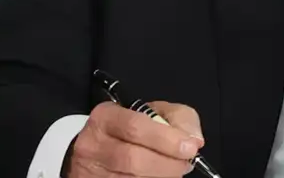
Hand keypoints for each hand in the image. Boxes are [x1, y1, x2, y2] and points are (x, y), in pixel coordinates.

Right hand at [66, 101, 203, 176]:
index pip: (135, 127)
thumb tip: (193, 140)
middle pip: (133, 159)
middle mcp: (93, 144)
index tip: (189, 148)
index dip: (165, 139)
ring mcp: (90, 171)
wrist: (100, 151)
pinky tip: (158, 177)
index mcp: (106, 117)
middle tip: (185, 164)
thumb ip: (179, 119)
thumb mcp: (156, 112)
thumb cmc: (132, 130)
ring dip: (161, 177)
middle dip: (167, 164)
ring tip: (174, 171)